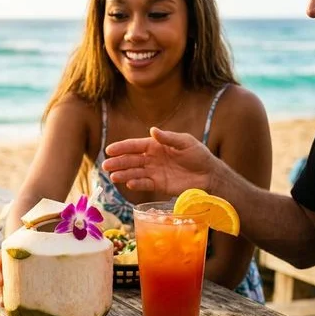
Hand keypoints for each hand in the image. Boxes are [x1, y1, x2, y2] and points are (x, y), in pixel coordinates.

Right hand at [101, 127, 217, 195]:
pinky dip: (136, 184)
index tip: (109, 150)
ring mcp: (153, 172)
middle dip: (118, 162)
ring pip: (134, 173)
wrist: (209, 175)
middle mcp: (151, 159)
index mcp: (155, 145)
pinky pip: (144, 184)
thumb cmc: (198, 155)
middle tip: (106, 165)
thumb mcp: (185, 142)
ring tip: (114, 177)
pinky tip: (129, 184)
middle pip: (131, 160)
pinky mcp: (158, 185)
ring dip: (123, 174)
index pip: (135, 146)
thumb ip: (168, 138)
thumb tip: (152, 130)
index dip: (122, 147)